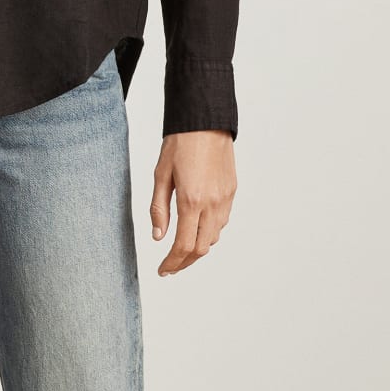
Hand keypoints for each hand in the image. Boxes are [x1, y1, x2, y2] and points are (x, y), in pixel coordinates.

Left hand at [149, 130, 235, 276]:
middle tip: (170, 266)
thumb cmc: (180, 143)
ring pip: (213, 237)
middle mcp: (212, 204)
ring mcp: (225, 199)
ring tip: (181, 249)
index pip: (183, 245)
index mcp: (191, 200)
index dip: (172, 262)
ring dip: (198, 248)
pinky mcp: (232, 191)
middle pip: (201, 248)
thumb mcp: (161, 173)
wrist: (206, 120)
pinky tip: (197, 227)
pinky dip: (209, 232)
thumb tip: (158, 237)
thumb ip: (159, 207)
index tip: (162, 270)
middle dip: (185, 262)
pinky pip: (222, 221)